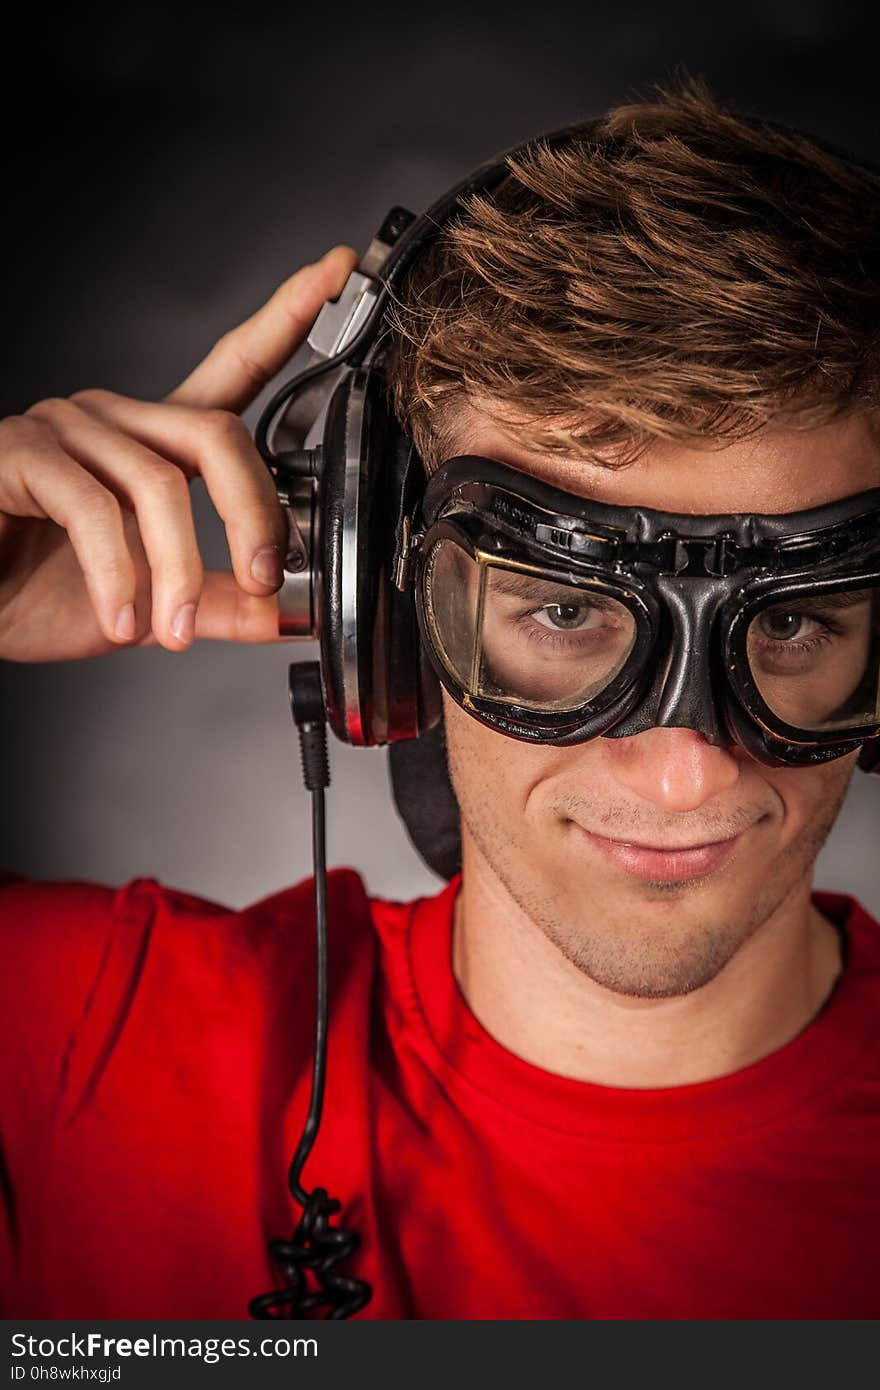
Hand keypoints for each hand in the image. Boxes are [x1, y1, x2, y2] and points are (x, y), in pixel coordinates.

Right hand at [0, 246, 357, 661]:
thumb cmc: (35, 588)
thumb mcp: (149, 607)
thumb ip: (215, 603)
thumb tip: (286, 615)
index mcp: (154, 442)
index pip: (233, 369)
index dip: (285, 319)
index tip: (339, 273)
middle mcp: (114, 420)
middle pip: (218, 434)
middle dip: (255, 514)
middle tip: (265, 578)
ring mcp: (64, 428)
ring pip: (158, 482)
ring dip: (179, 570)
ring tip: (176, 631)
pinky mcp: (19, 454)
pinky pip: (92, 510)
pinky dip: (118, 576)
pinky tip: (122, 619)